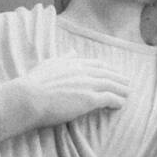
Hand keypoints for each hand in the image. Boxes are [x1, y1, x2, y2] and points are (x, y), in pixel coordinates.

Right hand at [0, 56, 129, 139]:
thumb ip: (62, 59)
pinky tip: (121, 105)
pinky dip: (118, 101)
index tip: (113, 73)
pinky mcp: (90, 99)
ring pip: (111, 85)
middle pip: (107, 74)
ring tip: (128, 94)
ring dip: (122, 89)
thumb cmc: (32, 85)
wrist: (27, 98)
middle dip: (119, 78)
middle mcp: (83, 71)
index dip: (107, 69)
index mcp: (73, 63)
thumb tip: (72, 52)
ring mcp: (88, 84)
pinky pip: (110, 98)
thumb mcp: (48, 65)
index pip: (96, 65)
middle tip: (127, 83)